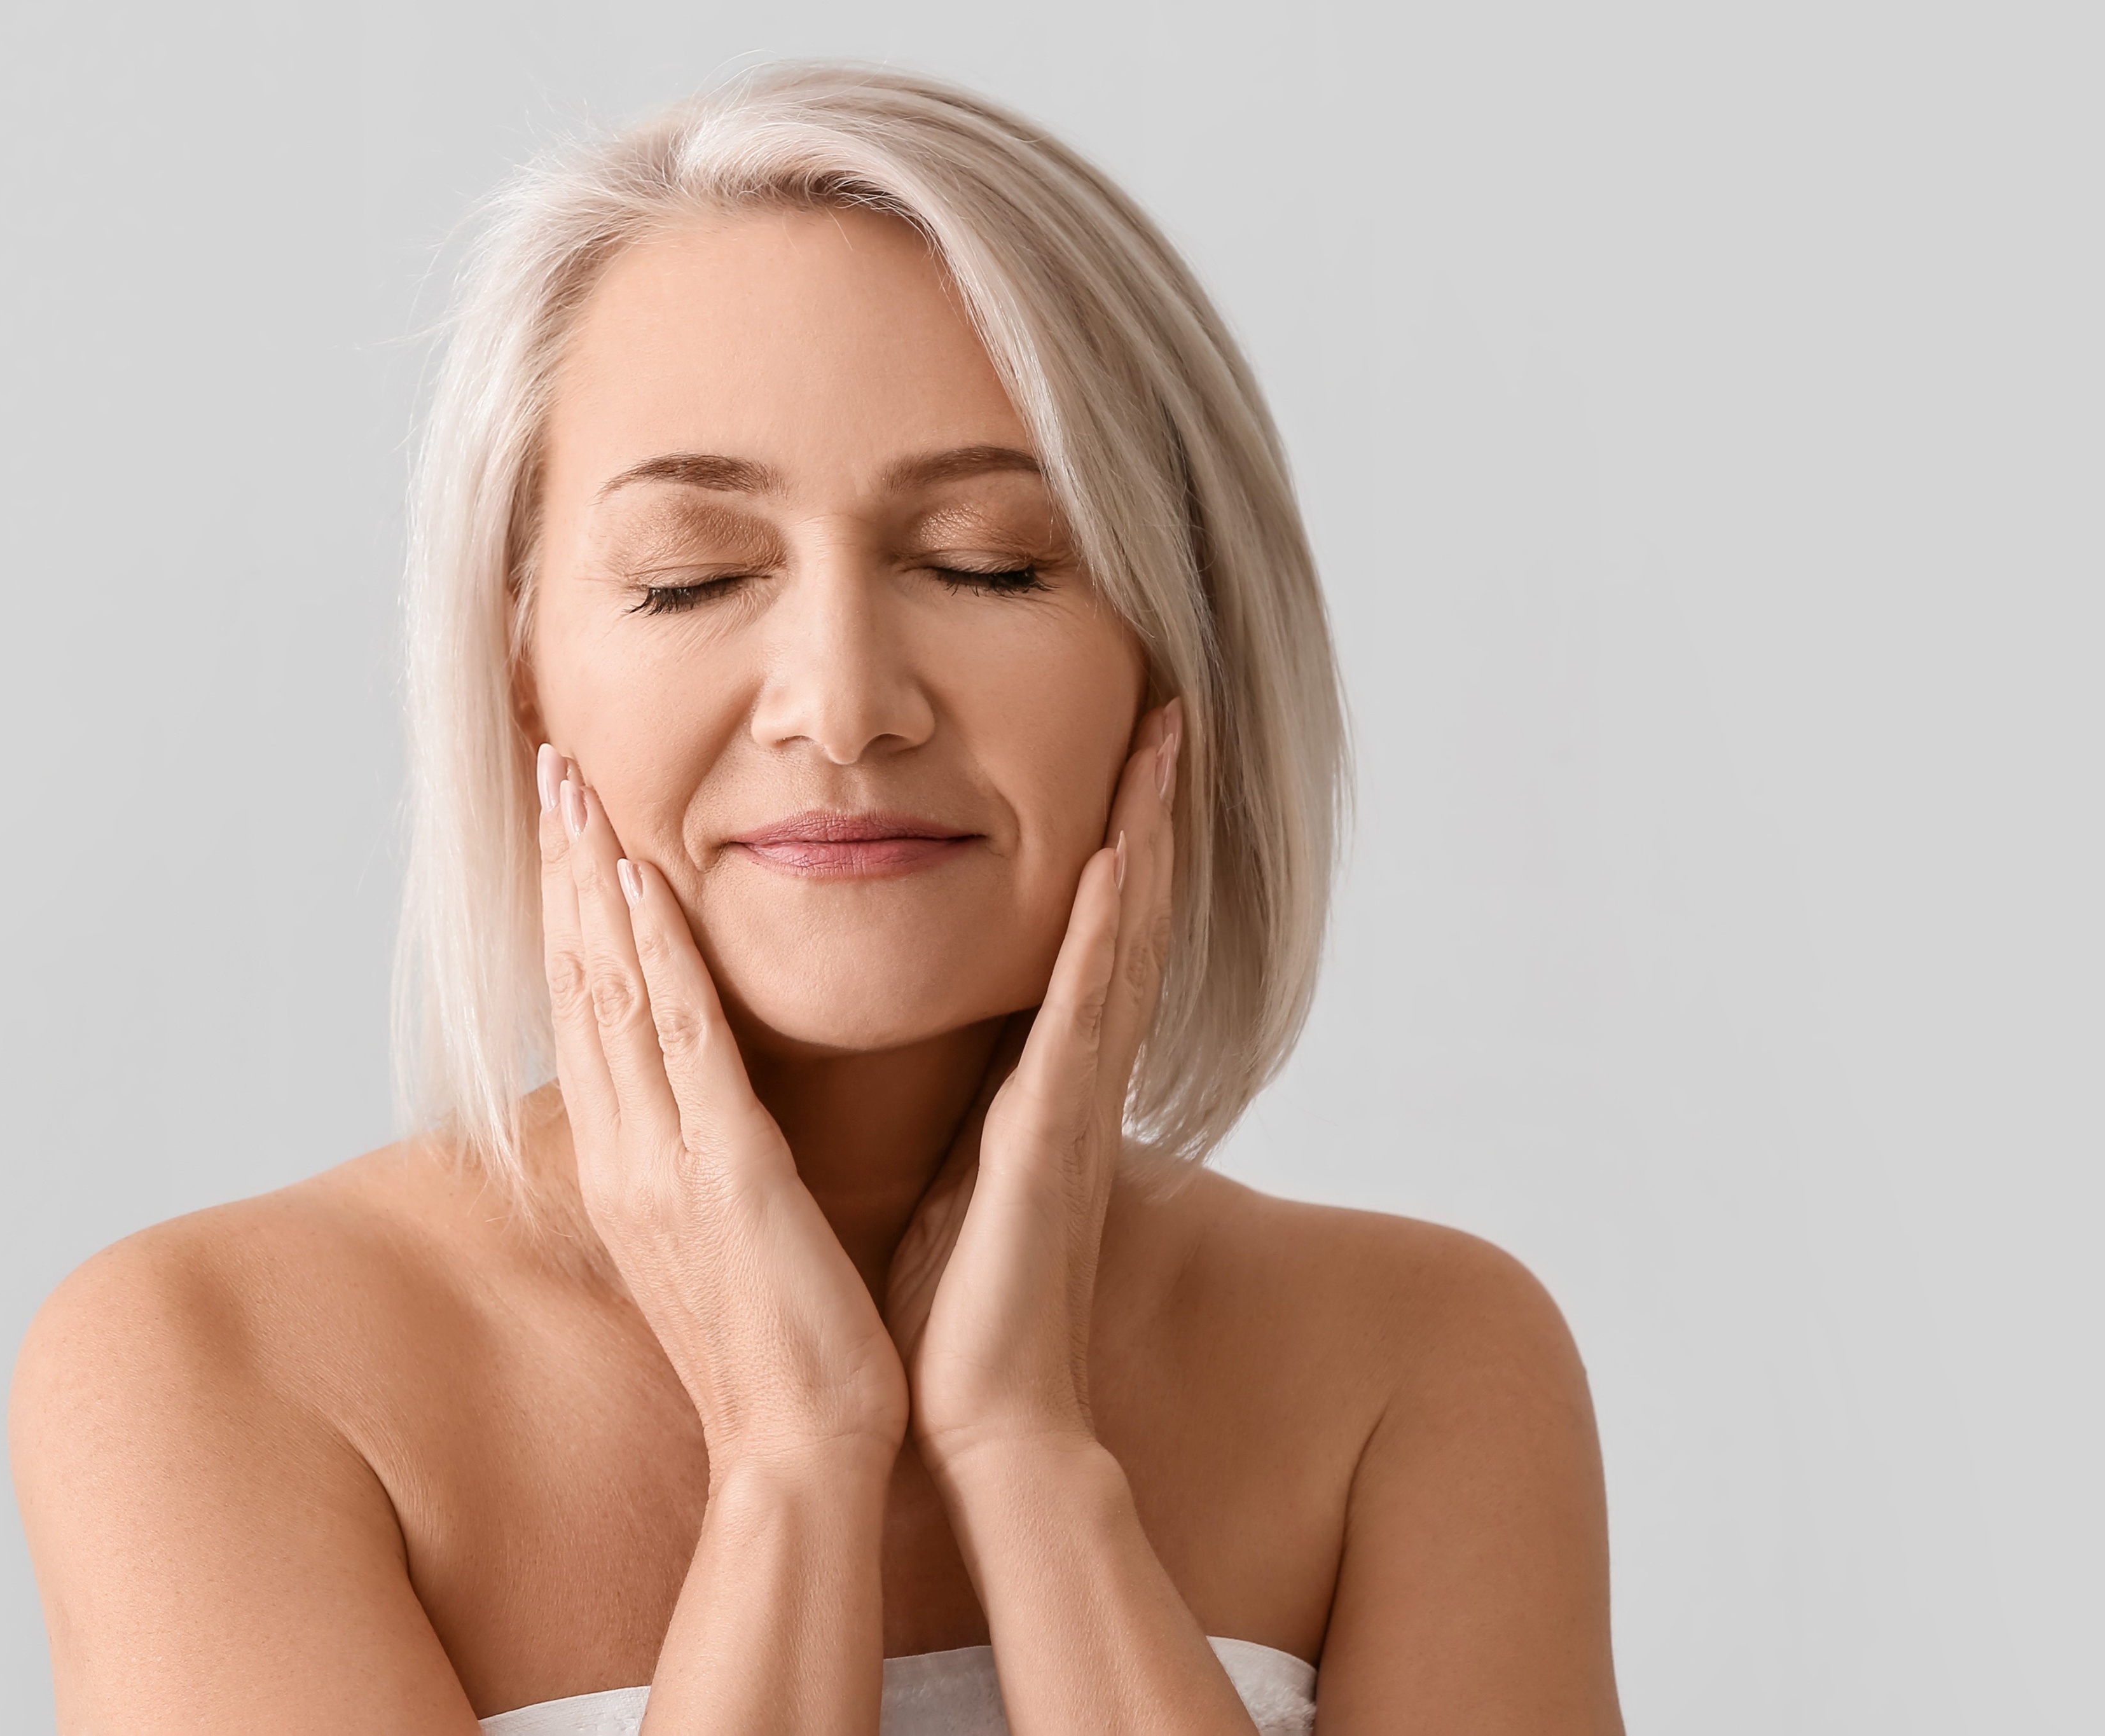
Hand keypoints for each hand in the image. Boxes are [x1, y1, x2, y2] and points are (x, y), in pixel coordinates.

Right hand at [536, 746, 910, 1477]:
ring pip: (614, 994)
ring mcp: (664, 1163)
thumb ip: (701, 1153)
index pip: (589, 1009)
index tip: (568, 822)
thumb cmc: (779, 1345)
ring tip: (577, 789)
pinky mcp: (726, 1177)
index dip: (573, 909)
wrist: (803, 1451)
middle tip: (550, 766)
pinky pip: (683, 1049)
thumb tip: (698, 1098)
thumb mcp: (722, 1230)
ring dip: (593, 883)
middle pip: (581, 982)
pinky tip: (643, 889)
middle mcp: (625, 1153)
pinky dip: (657, 963)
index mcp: (629, 1163)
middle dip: (564, 869)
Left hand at [885, 700, 1182, 1469]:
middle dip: (1147, 811)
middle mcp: (1075, 1077)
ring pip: (1123, 942)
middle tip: (1169, 709)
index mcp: (1045, 1082)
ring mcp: (1073, 1101)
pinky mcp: (1052, 1135)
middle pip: (1126, 916)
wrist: (978, 1413)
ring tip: (1161, 742)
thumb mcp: (960, 1167)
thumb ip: (974, 1104)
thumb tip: (954, 1057)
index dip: (1114, 843)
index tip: (1123, 752)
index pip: (1088, 938)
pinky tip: (1116, 858)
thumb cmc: (959, 1304)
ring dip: (1143, 838)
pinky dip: (1107, 933)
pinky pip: (1085, 1015)